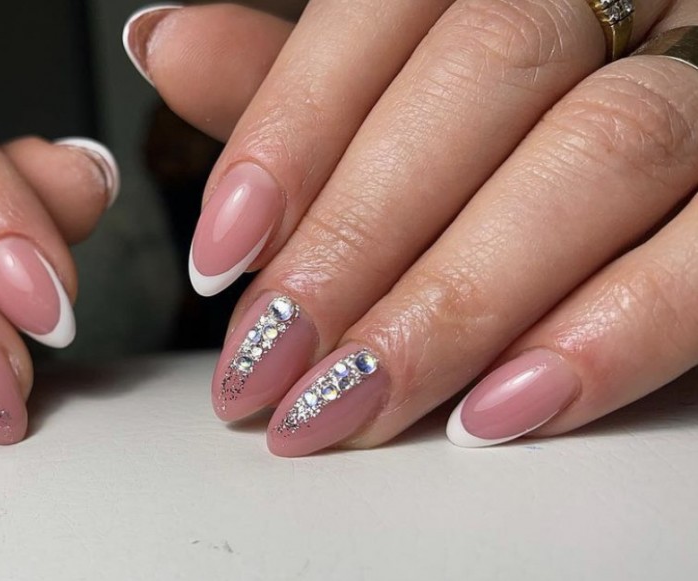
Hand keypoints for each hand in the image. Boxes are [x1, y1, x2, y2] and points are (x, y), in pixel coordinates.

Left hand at [128, 2, 697, 453]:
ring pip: (598, 152)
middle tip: (270, 359)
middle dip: (358, 235)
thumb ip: (301, 82)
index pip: (384, 8)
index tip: (222, 253)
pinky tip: (498, 409)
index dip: (289, 129)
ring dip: (455, 298)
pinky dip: (603, 336)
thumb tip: (168, 40)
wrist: (684, 163)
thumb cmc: (524, 124)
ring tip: (353, 398)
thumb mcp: (404, 94)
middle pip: (485, 74)